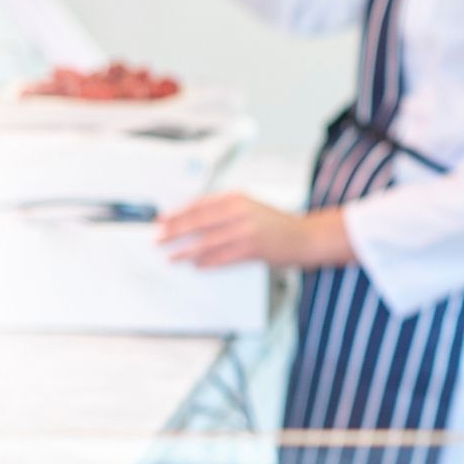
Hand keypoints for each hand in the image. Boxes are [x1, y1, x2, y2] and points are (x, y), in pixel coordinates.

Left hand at [158, 193, 352, 269]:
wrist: (305, 236)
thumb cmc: (277, 224)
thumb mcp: (250, 207)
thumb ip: (224, 210)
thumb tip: (192, 220)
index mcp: (237, 198)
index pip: (199, 204)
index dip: (177, 213)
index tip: (161, 221)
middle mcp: (240, 212)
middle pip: (198, 222)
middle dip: (174, 232)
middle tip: (158, 239)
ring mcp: (246, 231)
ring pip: (206, 242)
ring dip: (185, 251)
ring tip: (172, 257)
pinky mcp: (252, 249)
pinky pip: (222, 257)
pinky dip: (206, 262)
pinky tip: (196, 265)